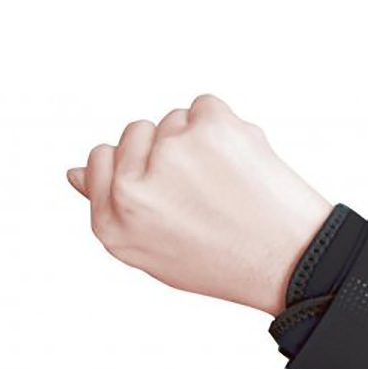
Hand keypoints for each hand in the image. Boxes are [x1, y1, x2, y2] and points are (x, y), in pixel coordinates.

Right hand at [67, 94, 332, 314]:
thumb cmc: (226, 261)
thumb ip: (110, 210)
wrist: (293, 261)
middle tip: (204, 191)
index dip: (135, 167)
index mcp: (113, 226)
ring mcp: (170, 153)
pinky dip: (222, 126)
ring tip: (226, 183)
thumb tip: (74, 172)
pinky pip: (204, 107)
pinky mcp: (208, 126)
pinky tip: (240, 163)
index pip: (98, 161)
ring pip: (172, 119)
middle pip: (134, 132)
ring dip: (196, 139)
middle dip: (165, 150)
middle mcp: (133, 190)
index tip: (166, 183)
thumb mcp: (154, 252)